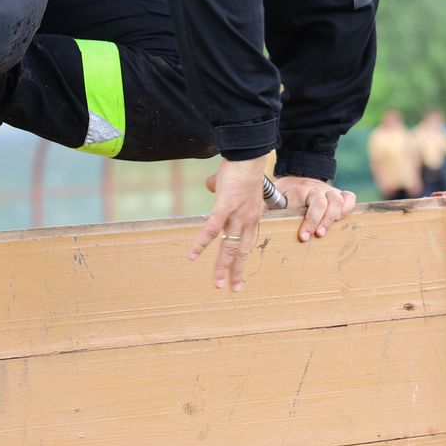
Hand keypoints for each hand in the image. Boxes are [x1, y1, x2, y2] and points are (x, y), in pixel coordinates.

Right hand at [191, 157, 270, 289]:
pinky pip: (212, 229)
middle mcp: (248, 220)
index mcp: (253, 217)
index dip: (243, 260)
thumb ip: (223, 190)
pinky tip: (193, 255)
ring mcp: (237, 215)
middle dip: (236, 272)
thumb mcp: (237, 185)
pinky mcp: (225, 207)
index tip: (240, 275)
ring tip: (217, 283)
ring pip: (229, 247)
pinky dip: (202, 243)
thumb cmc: (242, 167)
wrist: (248, 156)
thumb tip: (211, 186)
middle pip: (241, 252)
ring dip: (221, 267)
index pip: (248, 244)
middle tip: (233, 289)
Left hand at [273, 175, 357, 241]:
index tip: (302, 236)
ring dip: (332, 218)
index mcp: (297, 189)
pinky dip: (347, 208)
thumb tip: (258, 225)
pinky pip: (349, 198)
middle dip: (318, 220)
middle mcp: (315, 188)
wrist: (295, 180)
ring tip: (323, 232)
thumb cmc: (283, 194)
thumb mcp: (273, 198)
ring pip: (338, 200)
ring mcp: (328, 190)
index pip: (303, 204)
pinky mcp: (338, 194)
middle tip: (313, 235)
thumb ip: (268, 210)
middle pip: (322, 202)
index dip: (306, 221)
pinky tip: (341, 221)